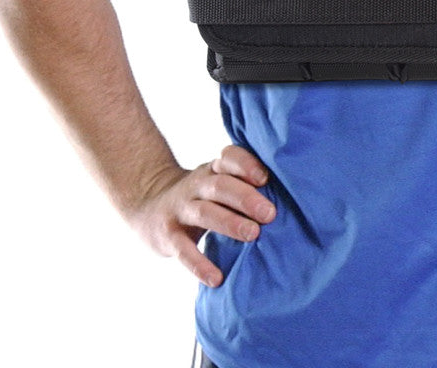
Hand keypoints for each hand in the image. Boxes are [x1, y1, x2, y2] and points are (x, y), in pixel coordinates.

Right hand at [125, 145, 276, 286]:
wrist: (147, 206)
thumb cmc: (199, 196)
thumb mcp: (216, 183)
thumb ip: (243, 186)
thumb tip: (289, 199)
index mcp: (212, 170)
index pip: (229, 158)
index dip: (246, 165)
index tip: (266, 178)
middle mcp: (196, 185)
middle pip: (220, 185)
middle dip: (246, 198)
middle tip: (270, 214)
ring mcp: (180, 209)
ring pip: (205, 212)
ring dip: (230, 223)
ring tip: (253, 235)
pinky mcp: (168, 235)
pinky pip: (183, 250)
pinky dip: (200, 264)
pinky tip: (216, 278)